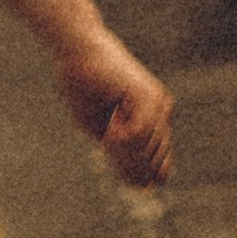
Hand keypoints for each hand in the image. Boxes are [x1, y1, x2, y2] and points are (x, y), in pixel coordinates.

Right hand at [54, 29, 172, 187]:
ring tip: (107, 129)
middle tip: (107, 141)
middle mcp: (161, 112)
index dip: (138, 176)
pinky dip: (119, 138)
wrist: (75, 53)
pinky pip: (138, 137)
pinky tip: (111, 123)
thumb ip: (122, 154)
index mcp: (152, 120)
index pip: (159, 167)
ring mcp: (157, 103)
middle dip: (127, 164)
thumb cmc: (82, 88)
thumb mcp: (101, 131)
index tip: (113, 159)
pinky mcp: (147, 96)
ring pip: (146, 152)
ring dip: (120, 150)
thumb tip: (146, 184)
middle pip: (154, 165)